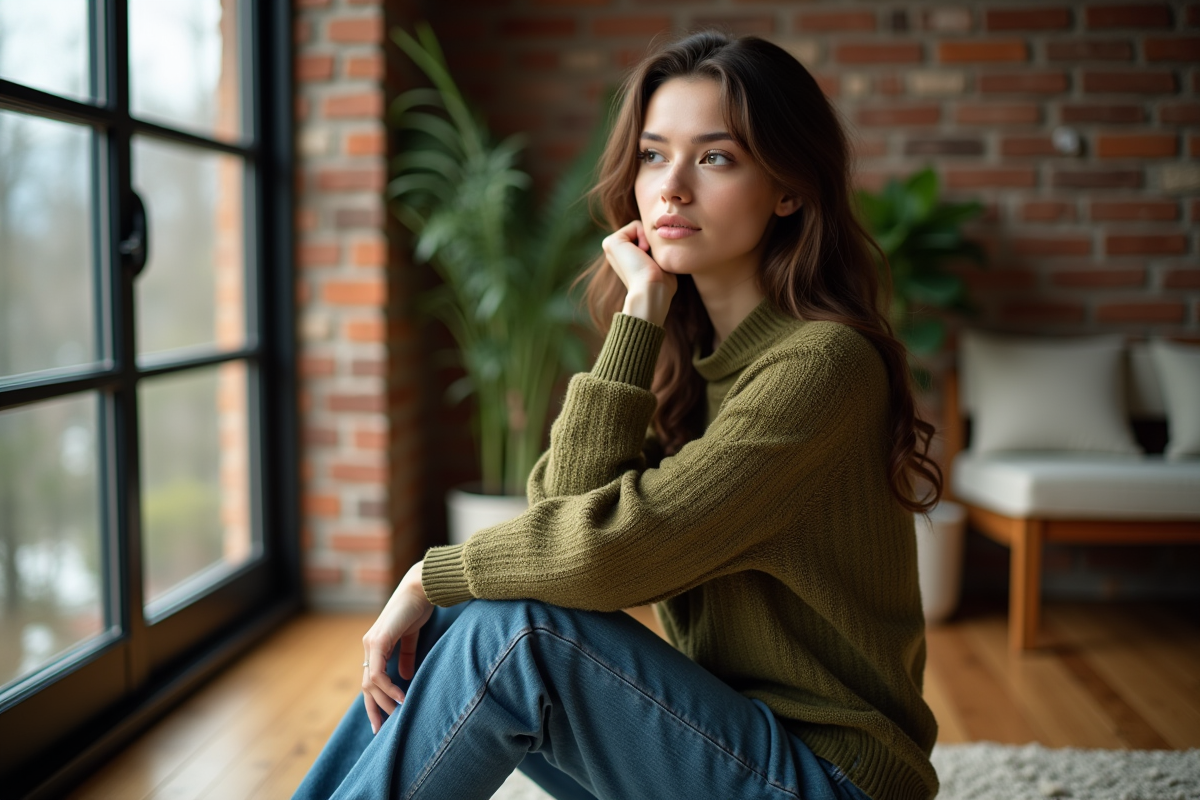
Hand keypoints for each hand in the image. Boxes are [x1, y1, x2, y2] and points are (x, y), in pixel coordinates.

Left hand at [361, 560, 433, 733]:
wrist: (421, 587)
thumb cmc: (418, 608)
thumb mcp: (412, 636)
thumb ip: (406, 655)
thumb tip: (405, 677)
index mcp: (375, 646)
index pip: (370, 680)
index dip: (375, 701)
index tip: (383, 720)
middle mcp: (369, 646)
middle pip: (365, 686)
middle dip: (373, 709)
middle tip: (382, 729)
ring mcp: (371, 643)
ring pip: (370, 683)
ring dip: (384, 701)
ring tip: (399, 712)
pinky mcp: (379, 641)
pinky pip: (378, 673)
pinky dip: (388, 688)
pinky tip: (401, 697)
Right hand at [601, 220, 676, 326]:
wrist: (651, 289)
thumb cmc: (661, 282)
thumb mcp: (660, 262)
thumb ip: (657, 249)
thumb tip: (664, 235)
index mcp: (624, 258)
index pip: (645, 238)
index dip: (655, 246)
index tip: (654, 264)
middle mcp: (615, 253)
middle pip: (642, 232)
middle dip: (652, 242)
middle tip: (650, 261)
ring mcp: (610, 247)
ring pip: (639, 227)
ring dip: (649, 241)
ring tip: (646, 259)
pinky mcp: (611, 242)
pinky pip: (636, 225)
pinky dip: (644, 236)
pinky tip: (642, 252)